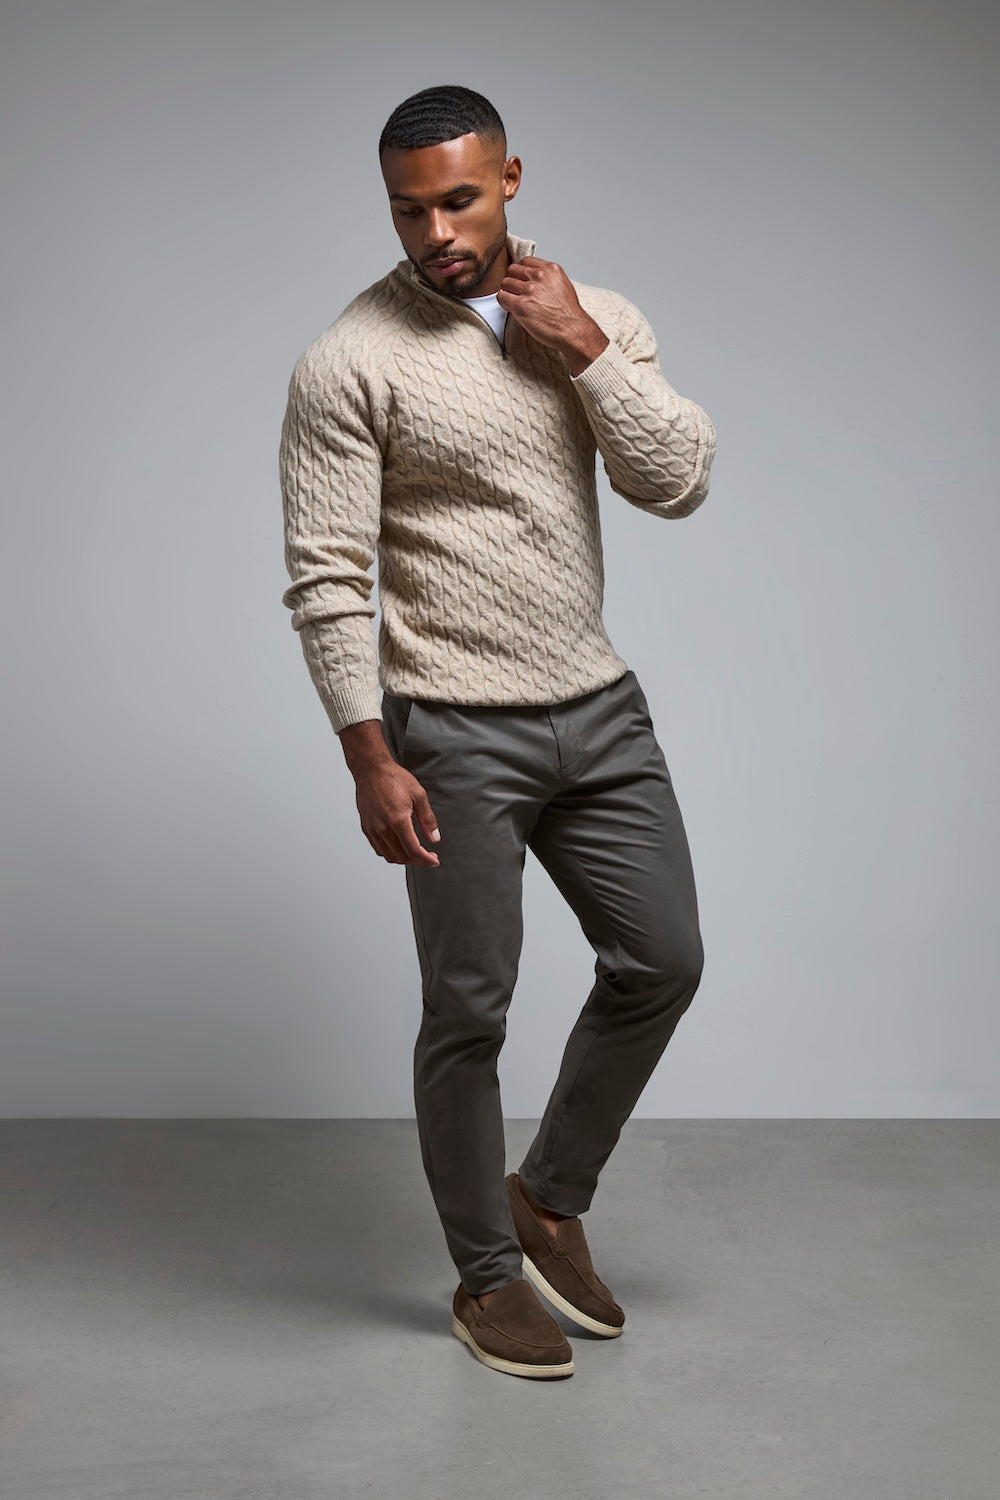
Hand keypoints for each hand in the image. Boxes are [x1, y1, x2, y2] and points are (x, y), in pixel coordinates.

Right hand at [354, 760, 440, 866]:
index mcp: (398, 820)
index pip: (413, 850)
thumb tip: (435, 838)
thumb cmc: (394, 778)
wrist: (371, 770)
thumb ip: (428, 819)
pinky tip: (400, 846)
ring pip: (389, 856)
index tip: (434, 861)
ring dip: (404, 859)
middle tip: (429, 856)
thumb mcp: (419, 795)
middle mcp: (383, 828)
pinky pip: (378, 849)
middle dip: (418, 861)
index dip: (426, 860)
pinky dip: (391, 853)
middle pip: (402, 857)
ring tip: (415, 853)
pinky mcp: (366, 828)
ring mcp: (373, 829)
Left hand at [496, 256, 608, 372]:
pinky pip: (502, 296)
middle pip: (513, 270)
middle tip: (517, 292)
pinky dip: (504, 302)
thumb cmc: (568, 314)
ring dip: (508, 292)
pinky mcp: (521, 305)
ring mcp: (529, 290)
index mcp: (550, 269)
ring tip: (515, 302)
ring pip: (505, 282)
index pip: (525, 261)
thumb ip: (548, 278)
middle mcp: (539, 276)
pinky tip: (512, 308)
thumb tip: (533, 280)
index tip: (522, 280)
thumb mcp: (563, 285)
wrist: (572, 330)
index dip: (521, 272)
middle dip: (513, 280)